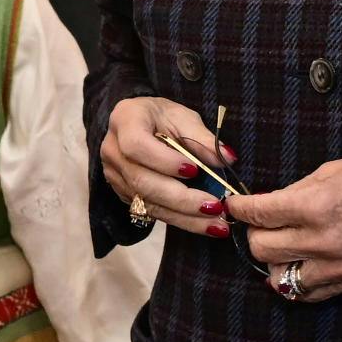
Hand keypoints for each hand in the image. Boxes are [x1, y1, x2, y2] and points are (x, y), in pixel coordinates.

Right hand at [100, 93, 233, 235]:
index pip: (137, 146)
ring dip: (185, 217)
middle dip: (181, 198)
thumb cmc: (162, 117)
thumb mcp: (183, 117)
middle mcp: (113, 151)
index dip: (164, 161)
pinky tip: (205, 224)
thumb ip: (203, 138)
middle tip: (214, 206)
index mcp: (125, 122)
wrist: (139, 124)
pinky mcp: (124, 195)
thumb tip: (227, 158)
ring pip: (147, 203)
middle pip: (142, 182)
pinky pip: (152, 212)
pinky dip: (181, 220)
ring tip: (216, 224)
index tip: (194, 171)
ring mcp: (115, 176)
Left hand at [222, 149, 341, 305]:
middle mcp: (324, 241)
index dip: (240, 209)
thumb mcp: (331, 171)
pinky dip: (295, 280)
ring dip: (275, 260)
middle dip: (256, 234)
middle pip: (260, 249)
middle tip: (264, 223)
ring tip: (284, 244)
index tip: (235, 207)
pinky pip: (305, 293)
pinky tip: (300, 262)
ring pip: (277, 277)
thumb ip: (294, 192)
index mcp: (317, 206)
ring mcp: (338, 266)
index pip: (258, 215)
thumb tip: (264, 205)